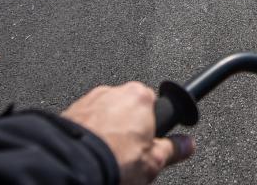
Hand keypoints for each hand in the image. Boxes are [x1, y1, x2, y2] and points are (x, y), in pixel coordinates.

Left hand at [62, 82, 194, 184]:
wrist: (71, 164)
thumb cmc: (113, 158)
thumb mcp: (154, 161)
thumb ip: (174, 149)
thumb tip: (187, 145)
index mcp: (140, 96)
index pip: (155, 103)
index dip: (154, 124)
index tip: (151, 138)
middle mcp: (115, 92)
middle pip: (128, 107)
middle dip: (129, 125)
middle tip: (129, 152)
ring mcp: (90, 100)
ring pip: (105, 113)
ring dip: (106, 129)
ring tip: (107, 154)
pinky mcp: (69, 111)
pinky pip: (85, 120)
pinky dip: (88, 133)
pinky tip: (91, 152)